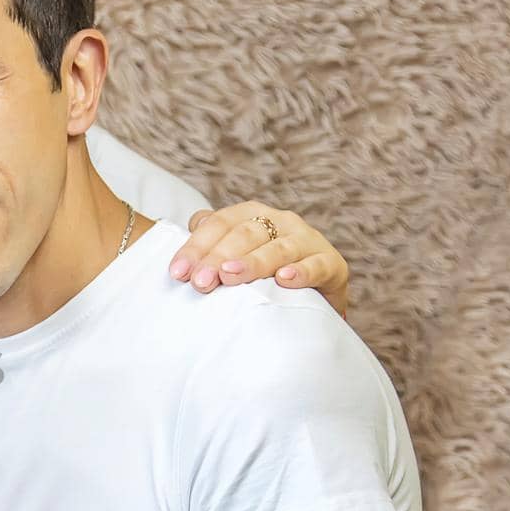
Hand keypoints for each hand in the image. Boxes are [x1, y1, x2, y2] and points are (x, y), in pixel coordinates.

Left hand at [168, 201, 350, 316]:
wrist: (313, 295)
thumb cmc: (263, 273)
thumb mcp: (235, 255)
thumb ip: (210, 242)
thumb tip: (188, 233)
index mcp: (253, 214)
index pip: (219, 224)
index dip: (196, 247)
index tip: (177, 273)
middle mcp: (281, 221)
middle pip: (244, 235)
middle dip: (218, 258)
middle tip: (199, 282)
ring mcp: (307, 240)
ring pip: (277, 249)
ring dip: (252, 263)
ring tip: (230, 276)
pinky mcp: (332, 263)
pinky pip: (316, 265)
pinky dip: (301, 272)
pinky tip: (283, 281)